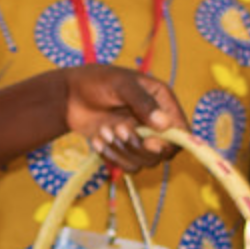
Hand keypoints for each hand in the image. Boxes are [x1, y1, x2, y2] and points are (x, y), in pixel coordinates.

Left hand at [62, 66, 184, 172]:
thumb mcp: (120, 85)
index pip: (181, 131)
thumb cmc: (96, 82)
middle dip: (139, 146)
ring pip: (144, 163)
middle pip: (163, 152)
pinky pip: (127, 166)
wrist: (68, 96)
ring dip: (122, 151)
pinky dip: (111, 156)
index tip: (149, 142)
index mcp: (162, 102)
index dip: (170, 142)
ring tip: (103, 130)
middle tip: (118, 130)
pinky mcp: (124, 150)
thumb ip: (143, 102)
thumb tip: (165, 124)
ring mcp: (140, 137)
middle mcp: (155, 122)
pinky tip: (97, 139)